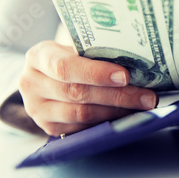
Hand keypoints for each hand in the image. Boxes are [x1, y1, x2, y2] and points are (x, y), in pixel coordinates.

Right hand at [18, 41, 157, 135]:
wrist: (46, 78)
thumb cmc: (69, 57)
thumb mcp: (74, 48)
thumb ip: (95, 54)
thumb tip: (138, 63)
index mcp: (39, 56)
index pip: (65, 66)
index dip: (96, 73)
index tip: (125, 76)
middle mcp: (31, 84)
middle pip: (77, 93)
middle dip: (117, 95)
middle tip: (147, 96)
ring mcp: (37, 110)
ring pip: (82, 114)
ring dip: (117, 111)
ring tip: (142, 106)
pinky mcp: (49, 128)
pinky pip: (82, 128)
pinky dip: (108, 122)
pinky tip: (127, 115)